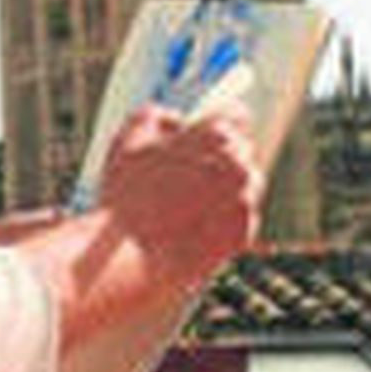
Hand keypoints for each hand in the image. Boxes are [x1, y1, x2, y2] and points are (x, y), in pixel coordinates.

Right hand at [95, 102, 263, 287]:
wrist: (131, 256)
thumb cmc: (125, 196)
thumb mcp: (128, 138)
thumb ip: (157, 116)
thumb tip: (176, 121)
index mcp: (216, 135)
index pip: (236, 115)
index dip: (220, 122)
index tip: (209, 135)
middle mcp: (239, 165)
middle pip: (241, 152)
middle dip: (220, 159)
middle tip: (191, 175)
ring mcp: (244, 201)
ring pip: (245, 187)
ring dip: (226, 190)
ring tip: (190, 204)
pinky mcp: (243, 234)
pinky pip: (240, 220)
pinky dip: (223, 222)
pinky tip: (194, 227)